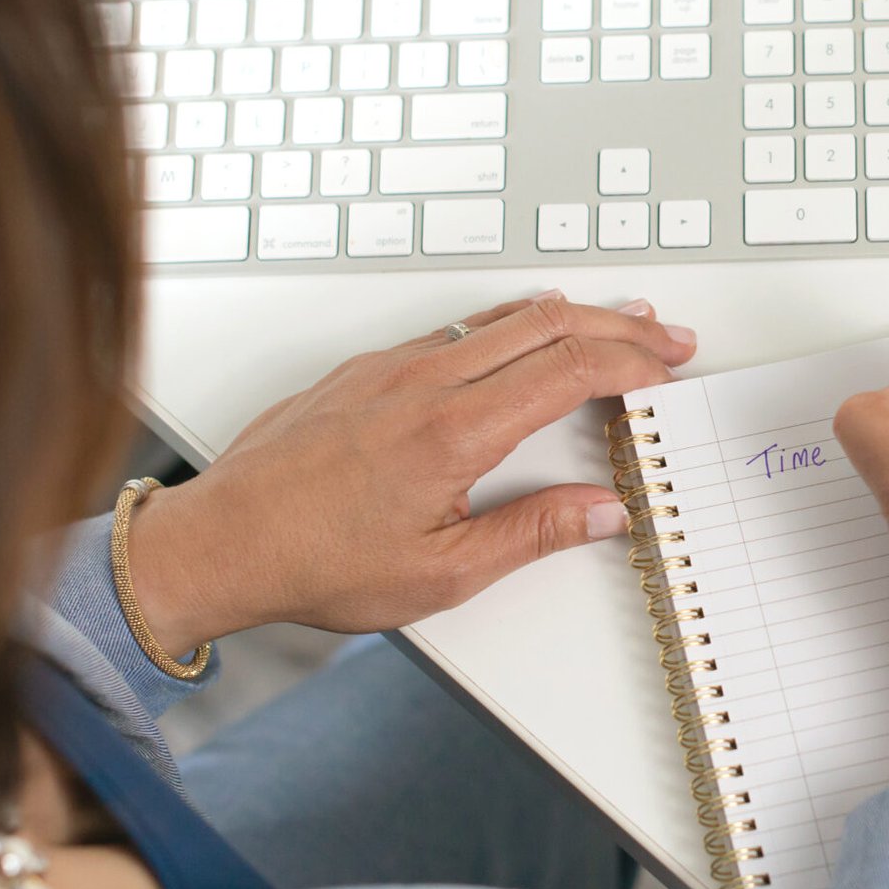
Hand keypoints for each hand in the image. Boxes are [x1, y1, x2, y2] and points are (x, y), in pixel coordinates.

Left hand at [126, 292, 696, 649]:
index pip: (569, 370)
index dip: (632, 365)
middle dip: (621, 324)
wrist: (221, 540)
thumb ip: (530, 535)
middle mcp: (424, 381)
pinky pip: (457, 326)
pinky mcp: (365, 368)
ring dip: (571, 315)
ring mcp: (391, 365)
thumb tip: (599, 513)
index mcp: (453, 430)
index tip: (666, 372)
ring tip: (617, 321)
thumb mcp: (439, 574)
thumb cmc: (313, 561)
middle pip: (548, 323)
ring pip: (501, 315)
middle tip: (667, 336)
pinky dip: (513, 321)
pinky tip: (525, 334)